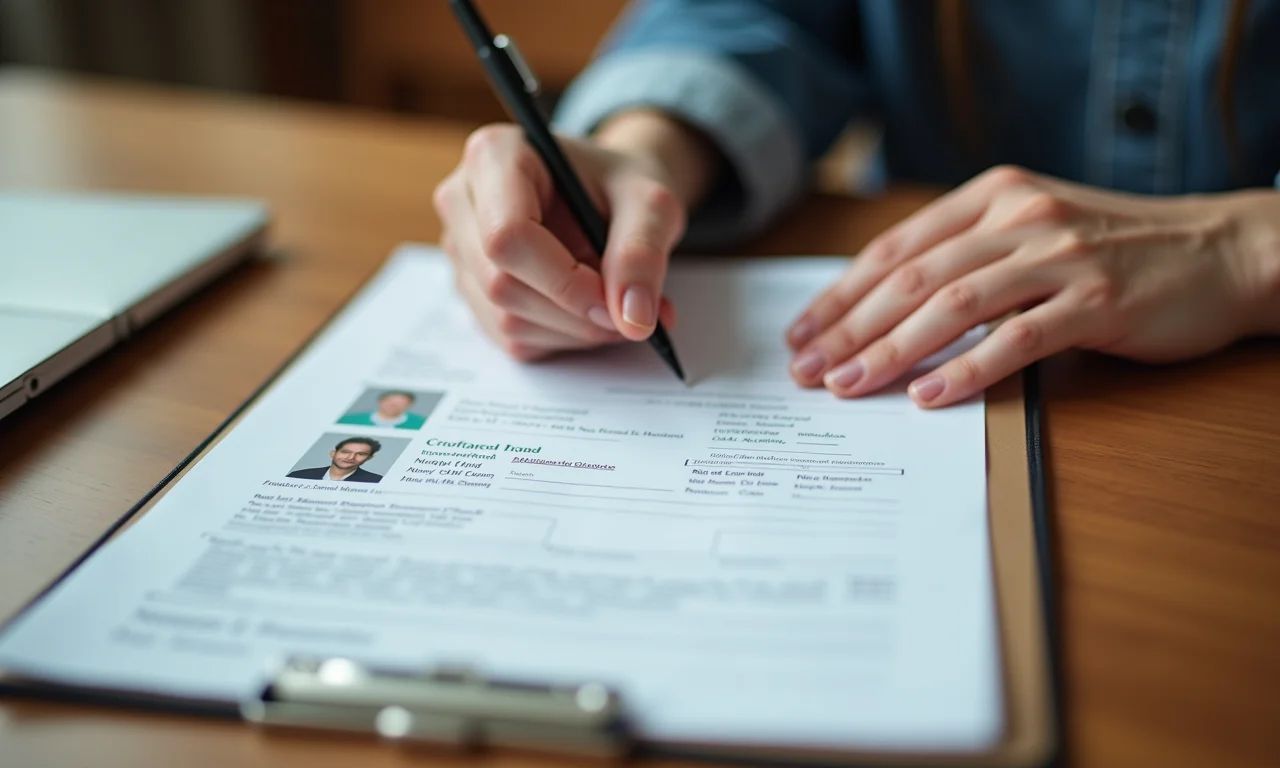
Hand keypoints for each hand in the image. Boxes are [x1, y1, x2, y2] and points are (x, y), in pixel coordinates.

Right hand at [432, 113, 711, 360]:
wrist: (611, 194)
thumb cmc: (623, 187)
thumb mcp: (652, 205)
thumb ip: (643, 254)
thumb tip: (634, 319)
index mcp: (495, 156)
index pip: (508, 236)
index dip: (563, 282)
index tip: (616, 304)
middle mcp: (462, 201)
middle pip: (502, 285)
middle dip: (574, 314)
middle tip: (632, 314)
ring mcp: (460, 250)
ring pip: (506, 320)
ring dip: (573, 331)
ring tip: (617, 305)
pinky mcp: (471, 290)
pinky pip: (511, 339)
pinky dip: (562, 339)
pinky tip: (590, 313)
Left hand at [785, 165, 1279, 406]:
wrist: (1220, 249)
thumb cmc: (1113, 248)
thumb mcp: (1031, 229)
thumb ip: (967, 254)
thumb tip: (883, 310)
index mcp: (992, 196)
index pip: (896, 250)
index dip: (842, 294)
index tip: (803, 333)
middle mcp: (1019, 217)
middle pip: (913, 279)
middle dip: (850, 329)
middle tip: (808, 371)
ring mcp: (1059, 257)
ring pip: (954, 305)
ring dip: (891, 350)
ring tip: (849, 387)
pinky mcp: (1097, 300)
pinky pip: (1017, 339)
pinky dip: (967, 369)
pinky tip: (928, 396)